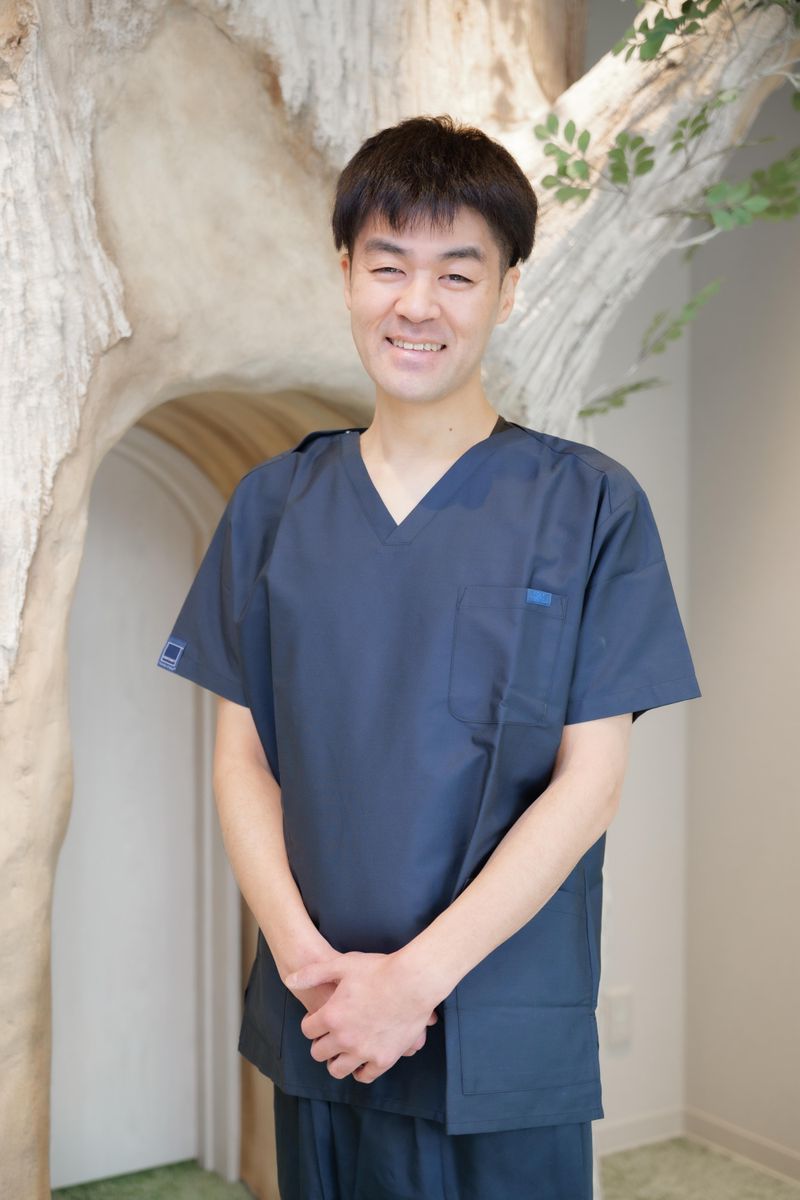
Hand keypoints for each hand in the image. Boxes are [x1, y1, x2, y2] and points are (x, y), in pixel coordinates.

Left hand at [285, 967, 435, 1059]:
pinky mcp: (383, 1059)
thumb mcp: (342, 964)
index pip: (307, 1029)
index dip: (311, 1022)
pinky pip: (364, 1076)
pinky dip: (359, 1071)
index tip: (318, 1019)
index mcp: (331, 1016)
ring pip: (337, 1069)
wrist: (414, 981)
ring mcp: (363, 1052)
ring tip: (342, 1050)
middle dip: (320, 1043)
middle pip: (318, 1052)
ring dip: (335, 1060)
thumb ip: (313, 973)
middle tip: (329, 1035)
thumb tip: (290, 979)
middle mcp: (343, 1038)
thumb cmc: (379, 969)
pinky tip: (360, 1060)